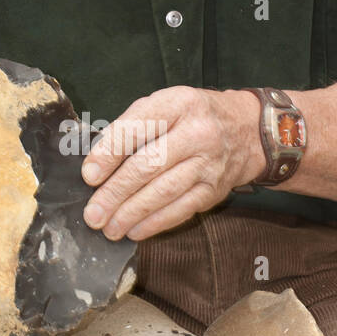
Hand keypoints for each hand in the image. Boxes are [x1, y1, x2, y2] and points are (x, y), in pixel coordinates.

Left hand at [80, 86, 264, 241]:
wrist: (246, 130)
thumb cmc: (191, 117)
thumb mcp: (164, 105)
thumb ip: (132, 127)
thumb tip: (97, 164)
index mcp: (177, 104)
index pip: (137, 128)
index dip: (110, 153)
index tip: (89, 176)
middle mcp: (196, 133)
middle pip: (149, 166)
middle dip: (116, 193)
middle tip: (93, 214)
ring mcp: (208, 164)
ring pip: (164, 192)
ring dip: (132, 213)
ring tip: (109, 228)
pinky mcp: (214, 190)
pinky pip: (181, 209)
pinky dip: (155, 223)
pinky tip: (134, 231)